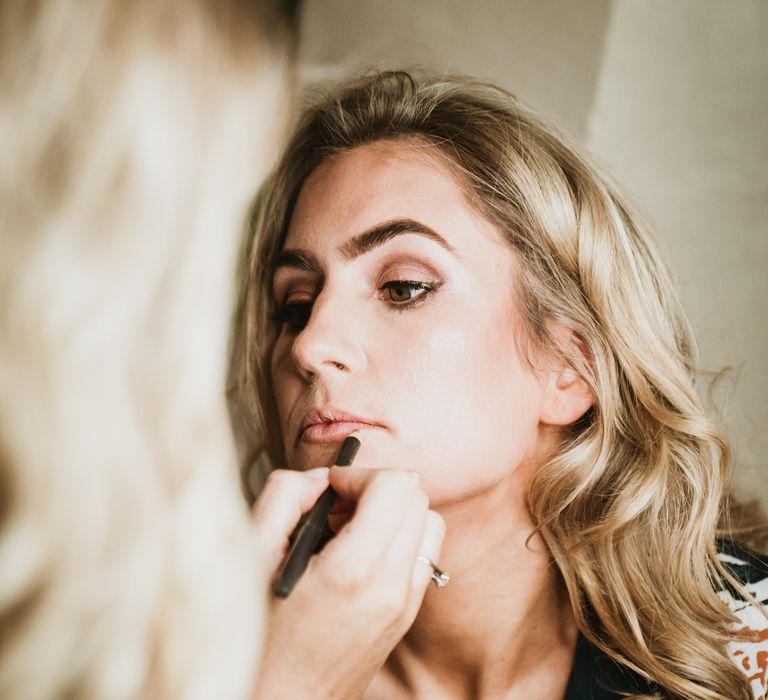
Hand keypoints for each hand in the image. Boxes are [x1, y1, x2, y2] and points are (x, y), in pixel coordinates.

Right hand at [250, 466, 445, 699]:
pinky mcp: (407, 615)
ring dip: (393, 512)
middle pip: (417, 497)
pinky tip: (361, 553)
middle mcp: (392, 586)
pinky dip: (400, 538)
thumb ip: (285, 497)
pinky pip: (424, 553)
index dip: (359, 474)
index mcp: (355, 570)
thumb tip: (320, 477)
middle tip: (336, 508)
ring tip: (349, 529)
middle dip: (376, 489)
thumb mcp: (254, 556)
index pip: (395, 485)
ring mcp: (406, 604)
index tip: (330, 489)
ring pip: (428, 522)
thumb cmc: (257, 637)